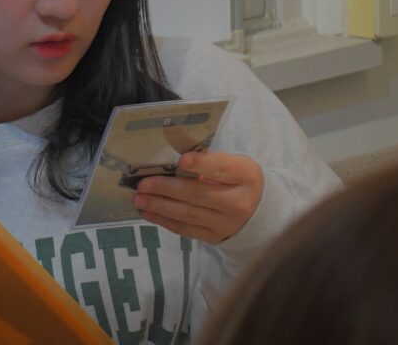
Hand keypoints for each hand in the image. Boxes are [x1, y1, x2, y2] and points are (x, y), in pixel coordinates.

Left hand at [132, 151, 263, 243]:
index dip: (201, 164)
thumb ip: (210, 162)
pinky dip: (165, 221)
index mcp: (246, 176)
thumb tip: (174, 163)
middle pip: (198, 194)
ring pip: (188, 214)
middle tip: (143, 184)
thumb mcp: (235, 165)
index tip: (180, 160)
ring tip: (139, 200)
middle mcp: (238, 202)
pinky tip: (148, 213)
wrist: (257, 212)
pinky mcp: (214, 237)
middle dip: (166, 189)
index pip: (221, 169)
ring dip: (159, 206)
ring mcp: (226, 223)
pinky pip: (186, 229)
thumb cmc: (238, 181)